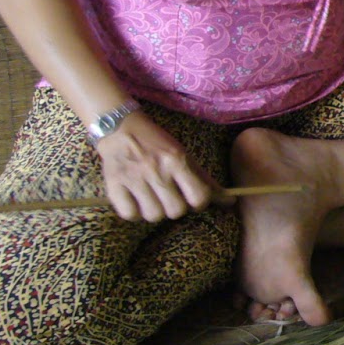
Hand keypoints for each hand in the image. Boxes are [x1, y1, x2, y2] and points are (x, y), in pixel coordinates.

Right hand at [95, 108, 217, 220]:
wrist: (121, 128)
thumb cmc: (157, 143)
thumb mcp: (184, 154)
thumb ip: (204, 179)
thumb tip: (230, 201)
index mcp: (177, 160)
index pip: (199, 197)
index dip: (199, 203)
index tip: (194, 199)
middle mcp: (156, 170)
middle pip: (176, 211)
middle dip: (176, 208)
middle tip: (171, 198)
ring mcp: (134, 179)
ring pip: (153, 215)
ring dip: (155, 211)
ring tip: (153, 199)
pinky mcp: (113, 185)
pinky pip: (129, 214)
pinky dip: (134, 213)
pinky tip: (136, 201)